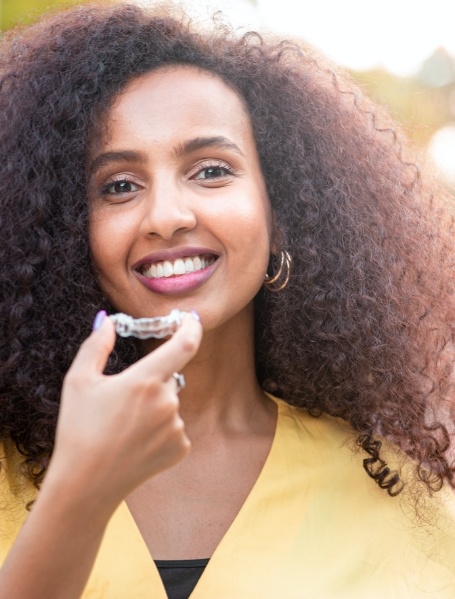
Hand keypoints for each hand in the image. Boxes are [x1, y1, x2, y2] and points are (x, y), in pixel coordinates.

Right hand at [47, 312, 201, 507]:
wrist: (85, 486)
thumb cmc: (78, 429)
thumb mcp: (79, 381)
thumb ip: (97, 345)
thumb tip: (107, 319)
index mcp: (145, 380)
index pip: (185, 344)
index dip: (192, 326)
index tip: (192, 318)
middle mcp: (167, 402)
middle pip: (169, 377)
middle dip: (152, 380)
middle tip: (124, 401)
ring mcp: (177, 427)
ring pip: (171, 404)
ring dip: (155, 407)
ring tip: (124, 428)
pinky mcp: (181, 448)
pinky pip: (175, 427)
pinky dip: (160, 430)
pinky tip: (136, 443)